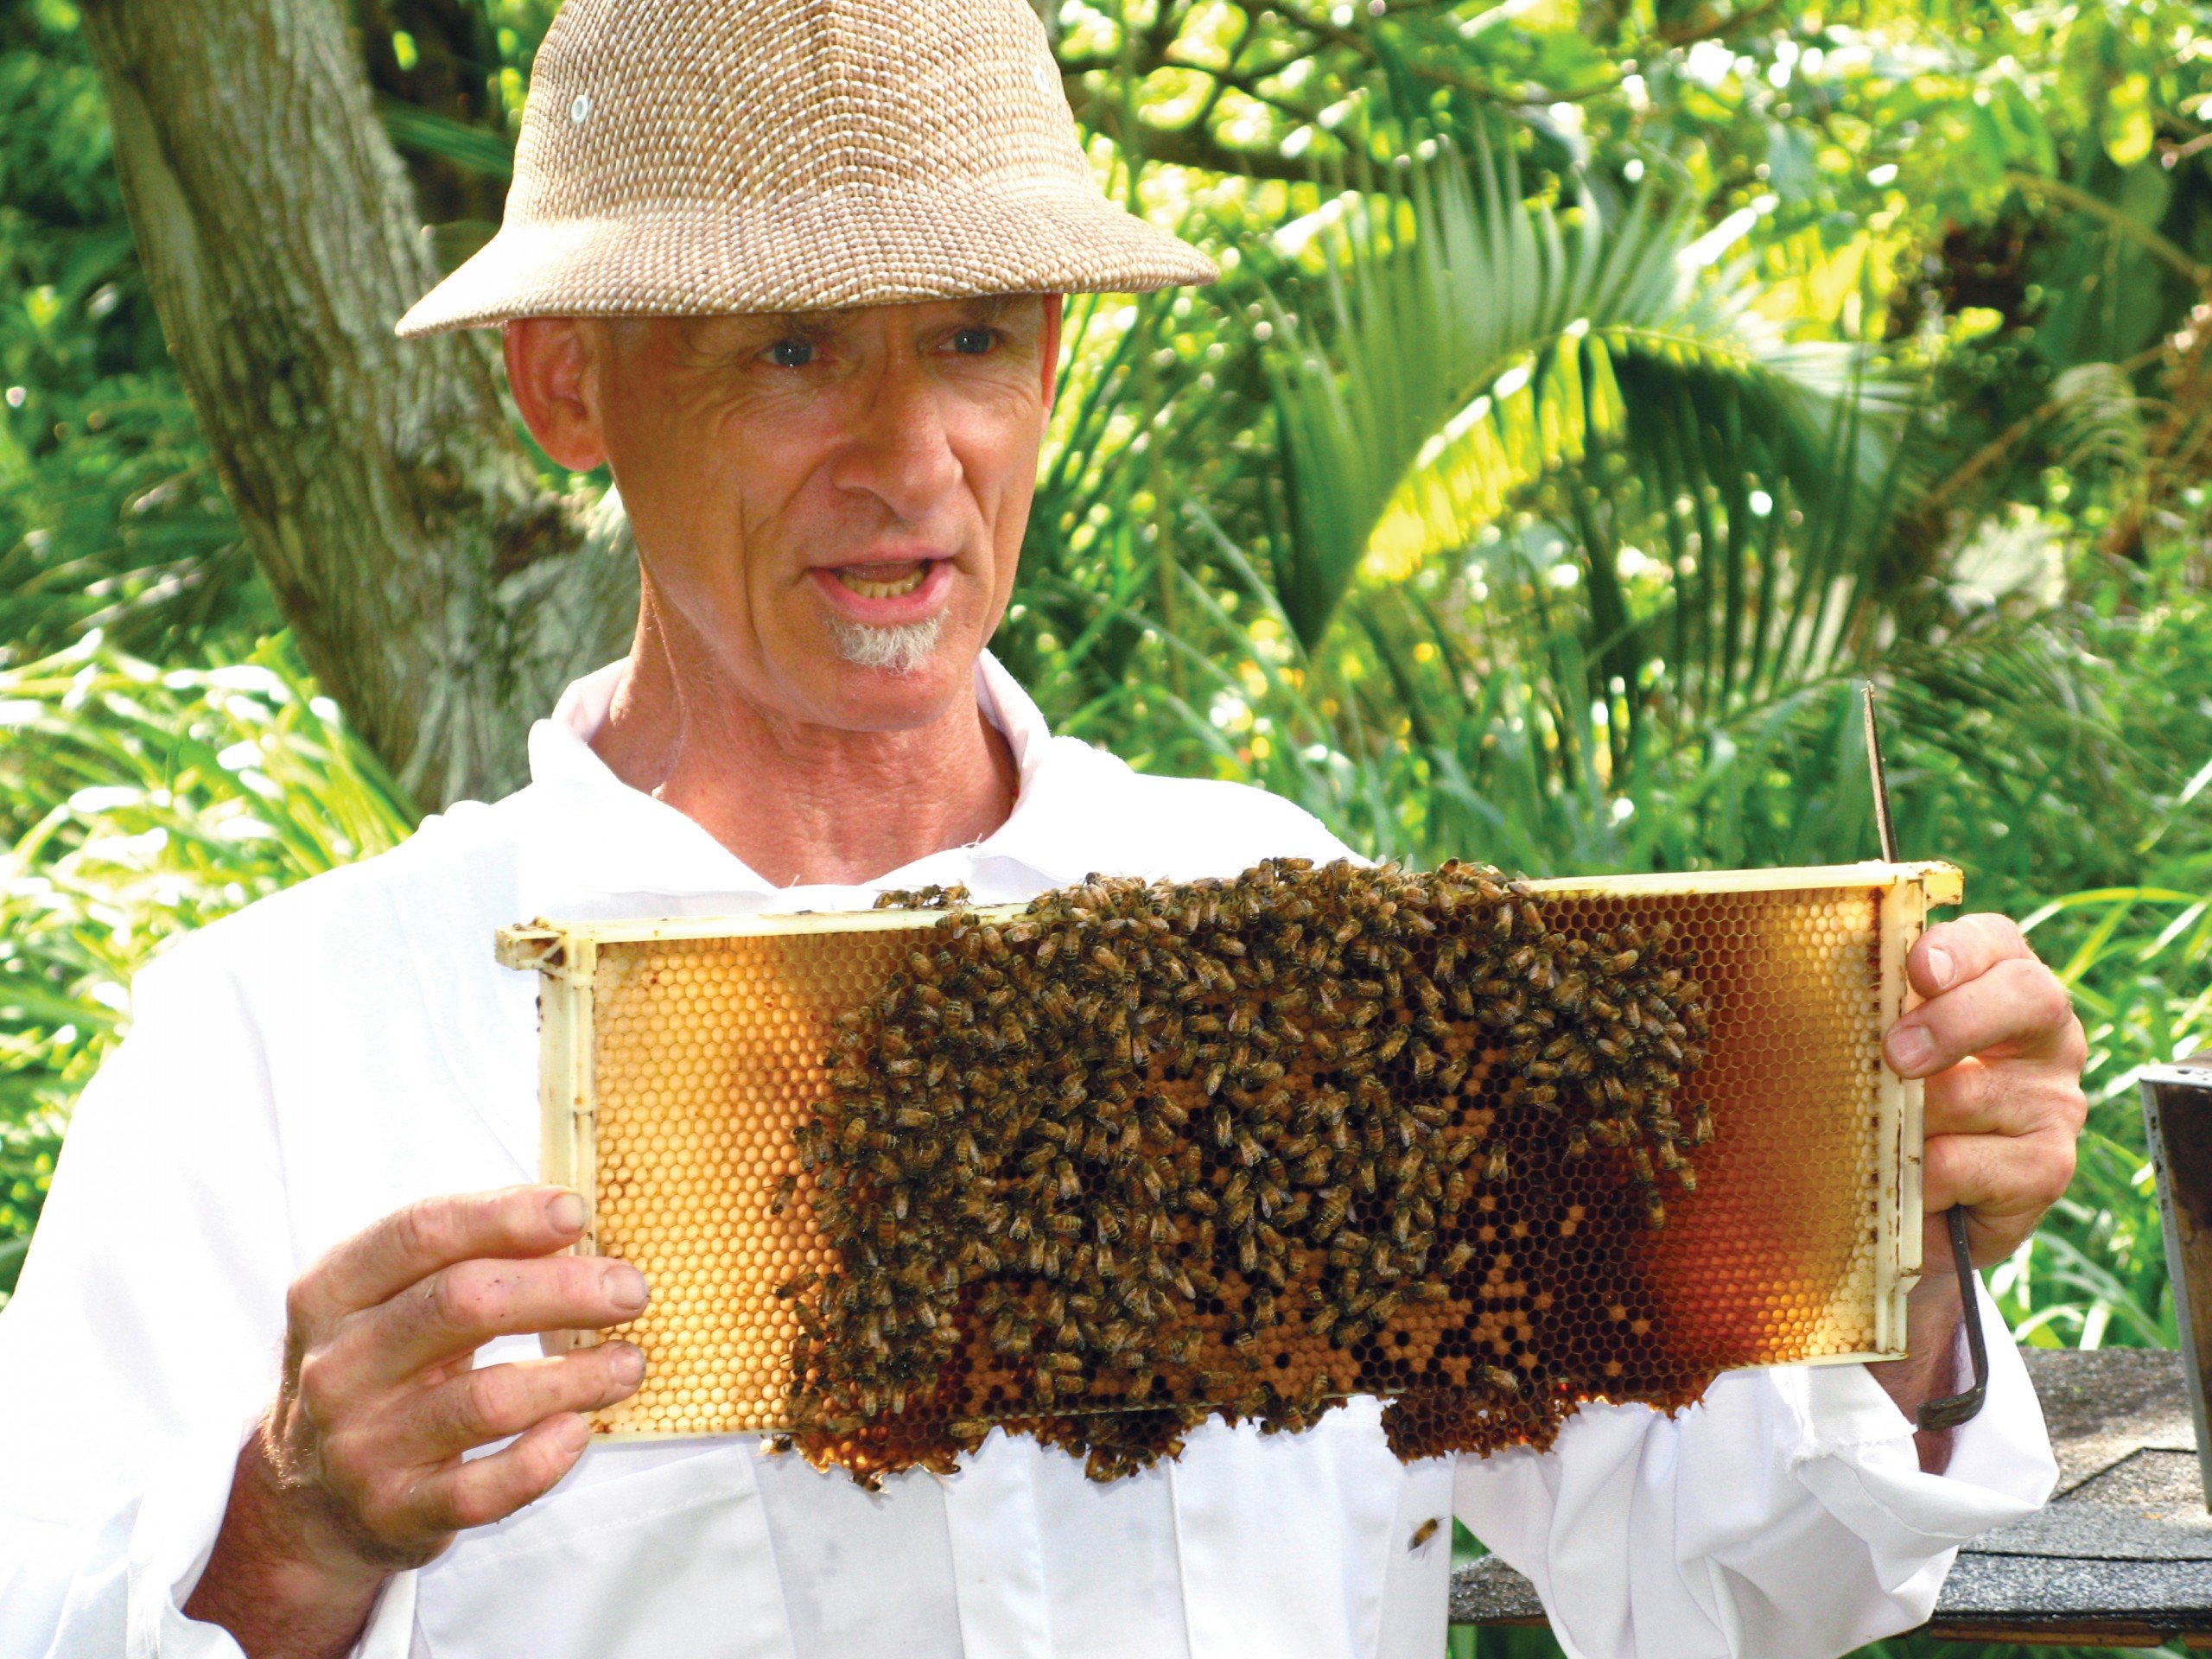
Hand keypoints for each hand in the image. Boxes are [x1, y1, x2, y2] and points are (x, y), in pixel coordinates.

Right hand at [185, 1186, 647, 1657]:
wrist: (308, 1499)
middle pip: (462, 1304)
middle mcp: (338, 1365)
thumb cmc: (382, 1368)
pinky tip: (578, 1430)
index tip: (577, 1210)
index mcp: (333, 1292)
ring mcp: (362, 1444)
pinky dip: (543, 1457)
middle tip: (630, 1289)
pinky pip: (485, 1487)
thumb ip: (463, 1257)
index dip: (504, 1216)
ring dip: (575, 1377)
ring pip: (487, 1399)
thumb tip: (575, 1221)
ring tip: (627, 1364)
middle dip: (562, 1289)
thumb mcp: (390, 1301)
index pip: (420, 1233)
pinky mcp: (395, 1511)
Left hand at [1867, 914, 2086, 1458]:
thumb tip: (1779, 971)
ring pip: (2013, 1091)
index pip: (1994, 939)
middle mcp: (2035, 1044)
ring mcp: (2051, 1109)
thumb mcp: (1840, 1073)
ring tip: (1892, 1134)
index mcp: (1986, 993)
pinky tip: (1920, 1185)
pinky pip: (2015, 1167)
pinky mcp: (2048, 1179)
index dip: (1960, 946)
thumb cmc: (1858, 1131)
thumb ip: (1843, 1023)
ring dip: (1941, 1114)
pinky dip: (1957, 1174)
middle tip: (1893, 1055)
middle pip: (2034, 997)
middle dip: (1959, 1020)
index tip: (1911, 960)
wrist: (1891, 1235)